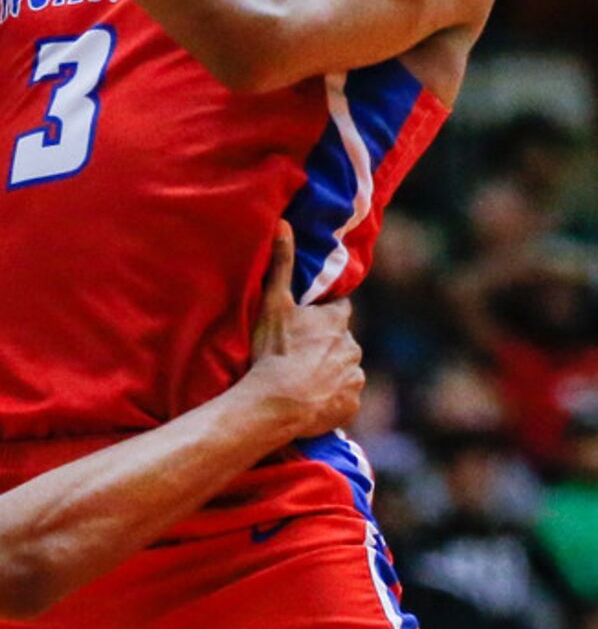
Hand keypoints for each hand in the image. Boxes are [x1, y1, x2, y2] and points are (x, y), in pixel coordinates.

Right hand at [243, 224, 364, 438]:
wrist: (278, 403)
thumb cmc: (275, 350)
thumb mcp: (273, 303)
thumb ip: (281, 264)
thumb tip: (283, 223)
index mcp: (336, 321)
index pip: (338, 309)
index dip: (323, 313)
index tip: (307, 320)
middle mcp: (353, 347)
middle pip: (341, 341)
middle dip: (327, 344)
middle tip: (298, 351)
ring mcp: (354, 377)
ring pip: (345, 369)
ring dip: (330, 371)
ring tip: (302, 379)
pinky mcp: (352, 404)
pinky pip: (343, 397)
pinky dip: (331, 397)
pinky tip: (310, 399)